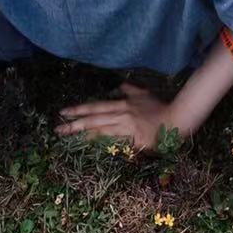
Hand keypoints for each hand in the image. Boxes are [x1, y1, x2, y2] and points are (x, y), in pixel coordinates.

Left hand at [56, 83, 174, 149]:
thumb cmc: (159, 108)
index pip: (96, 107)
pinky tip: (90, 147)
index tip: (64, 112)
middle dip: (74, 124)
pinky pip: (114, 142)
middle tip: (57, 129)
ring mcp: (126, 127)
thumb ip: (131, 90)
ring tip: (68, 137)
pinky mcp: (133, 139)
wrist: (175, 119)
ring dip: (83, 134)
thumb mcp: (144, 94)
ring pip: (100, 130)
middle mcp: (121, 114)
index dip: (79, 110)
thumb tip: (121, 84)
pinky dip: (101, 144)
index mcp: (122, 105)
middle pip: (93, 119)